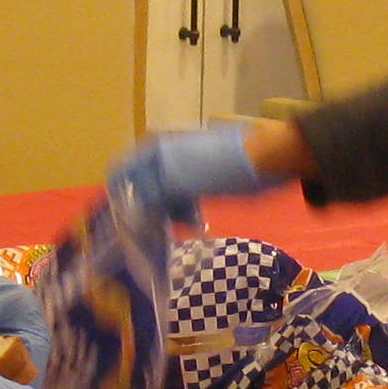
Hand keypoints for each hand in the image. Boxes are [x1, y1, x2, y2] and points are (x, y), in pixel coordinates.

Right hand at [104, 120, 282, 229]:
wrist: (268, 158)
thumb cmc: (221, 165)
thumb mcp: (178, 180)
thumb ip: (148, 196)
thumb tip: (128, 216)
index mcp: (152, 148)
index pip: (120, 174)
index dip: (119, 200)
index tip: (124, 228)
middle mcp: (161, 155)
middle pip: (140, 188)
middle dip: (143, 213)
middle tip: (149, 240)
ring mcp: (181, 167)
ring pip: (161, 197)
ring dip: (165, 217)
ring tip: (178, 232)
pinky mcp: (199, 180)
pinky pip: (180, 200)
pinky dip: (183, 214)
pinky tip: (194, 224)